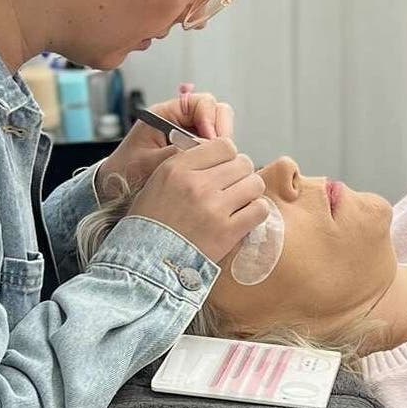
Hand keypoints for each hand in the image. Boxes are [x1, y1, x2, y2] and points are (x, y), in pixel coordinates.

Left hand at [97, 86, 235, 199]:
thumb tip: (202, 146)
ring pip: (219, 129)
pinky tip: (213, 170)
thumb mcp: (148, 162)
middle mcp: (179, 120)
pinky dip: (218, 156)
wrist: (115, 186)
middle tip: (221, 153)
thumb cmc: (126, 172)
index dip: (210, 119)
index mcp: (164, 114)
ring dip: (222, 145)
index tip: (210, 140)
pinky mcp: (193, 149)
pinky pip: (214, 146)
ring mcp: (188, 134)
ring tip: (216, 164)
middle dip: (221, 130)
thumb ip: (175, 152)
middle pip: (215, 112)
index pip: (200, 103)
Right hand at [127, 136, 268, 263]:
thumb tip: (220, 155)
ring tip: (239, 203)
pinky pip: (260, 209)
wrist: (146, 261)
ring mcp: (214, 208)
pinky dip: (256, 212)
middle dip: (241, 174)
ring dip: (251, 193)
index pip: (224, 145)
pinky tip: (244, 218)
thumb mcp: (159, 181)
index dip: (228, 157)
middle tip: (233, 188)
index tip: (224, 169)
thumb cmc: (151, 223)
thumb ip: (188, 164)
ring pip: (255, 184)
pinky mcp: (227, 231)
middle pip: (243, 163)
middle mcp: (197, 184)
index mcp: (178, 168)